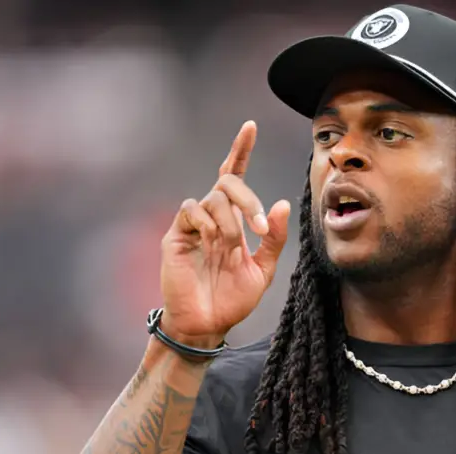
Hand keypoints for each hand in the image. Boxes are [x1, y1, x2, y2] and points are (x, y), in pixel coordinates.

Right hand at [159, 120, 291, 347]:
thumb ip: (273, 238)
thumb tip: (279, 204)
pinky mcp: (176, 235)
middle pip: (228, 181)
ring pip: (214, 198)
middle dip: (247, 197)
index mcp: (234, 220)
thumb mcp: (263, 269)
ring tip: (232, 248)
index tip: (250, 126)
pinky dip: (208, 222)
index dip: (240, 150)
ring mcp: (193, 224)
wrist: (207, 324)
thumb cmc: (233, 299)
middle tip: (258, 226)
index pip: (235, 176)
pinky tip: (213, 242)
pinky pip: (192, 210)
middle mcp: (213, 217)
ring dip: (231, 221)